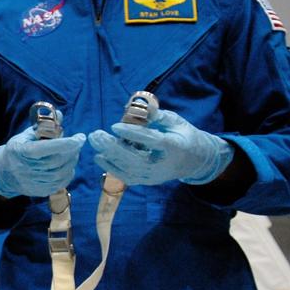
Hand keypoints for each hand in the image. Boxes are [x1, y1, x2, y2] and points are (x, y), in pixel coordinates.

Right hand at [0, 126, 85, 198]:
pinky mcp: (40, 191)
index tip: (79, 138)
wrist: (4, 173)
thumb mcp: (26, 135)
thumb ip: (44, 126)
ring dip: (71, 162)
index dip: (65, 143)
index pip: (46, 148)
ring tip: (73, 153)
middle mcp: (26, 169)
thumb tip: (59, 115)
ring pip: (60, 173)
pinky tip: (67, 165)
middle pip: (56, 161)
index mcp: (22, 152)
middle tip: (77, 143)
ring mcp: (33, 182)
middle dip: (72, 151)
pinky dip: (68, 173)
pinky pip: (60, 183)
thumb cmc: (18, 150)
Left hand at [89, 109, 231, 185]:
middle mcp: (162, 166)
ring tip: (95, 141)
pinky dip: (111, 168)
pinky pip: (126, 177)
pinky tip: (99, 157)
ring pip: (128, 170)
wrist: (194, 160)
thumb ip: (158, 116)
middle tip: (97, 134)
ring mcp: (153, 176)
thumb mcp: (176, 121)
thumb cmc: (183, 136)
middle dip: (113, 147)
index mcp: (173, 147)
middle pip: (134, 159)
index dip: (132, 133)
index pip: (151, 140)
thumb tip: (139, 107)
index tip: (114, 126)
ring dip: (108, 156)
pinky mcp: (146, 181)